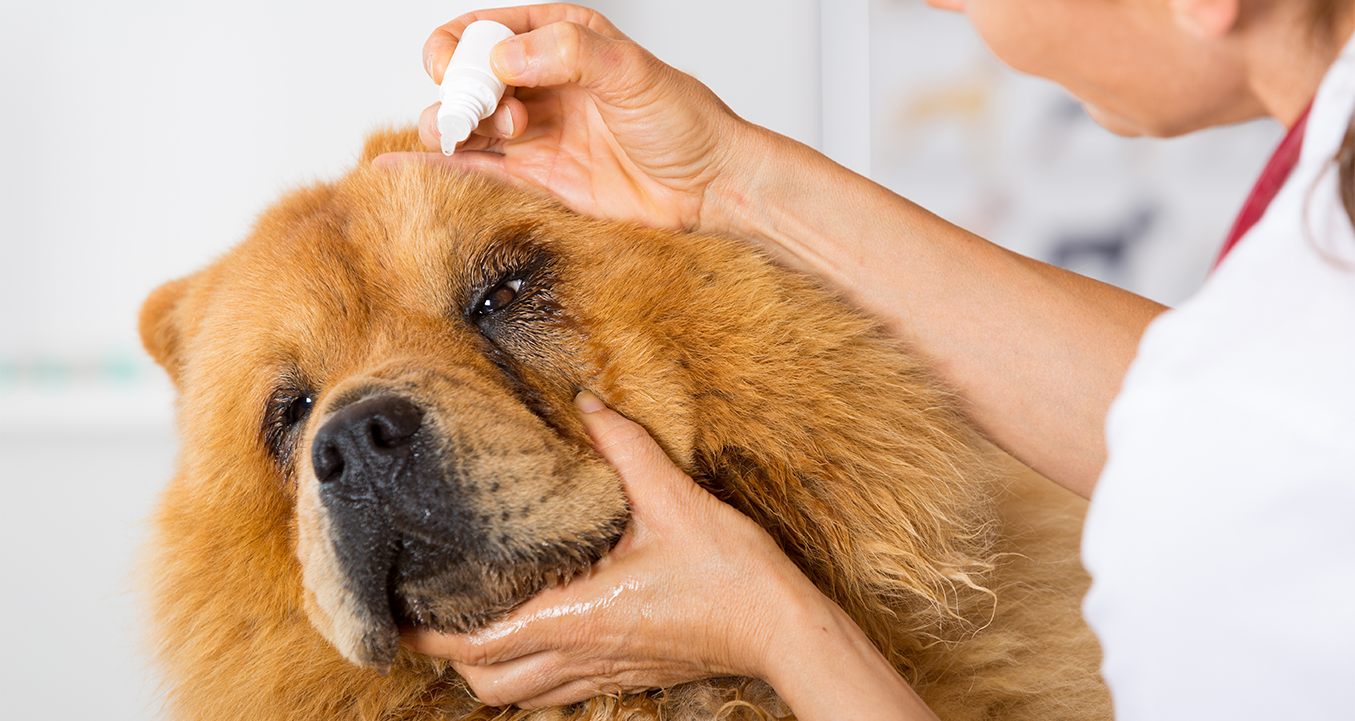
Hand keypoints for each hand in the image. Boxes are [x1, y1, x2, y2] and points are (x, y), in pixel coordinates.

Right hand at [394, 4, 755, 232]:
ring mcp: (533, 130)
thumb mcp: (633, 73)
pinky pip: (475, 169)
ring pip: (464, 122)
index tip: (469, 74)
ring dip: (451, 128)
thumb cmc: (684, 123)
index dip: (463, 48)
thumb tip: (503, 58)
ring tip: (477, 140)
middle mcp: (540, 82)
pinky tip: (395, 169)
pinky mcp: (534, 177)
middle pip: (465, 78)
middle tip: (489, 115)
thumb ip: (570, 54)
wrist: (709, 188)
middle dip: (460, 93)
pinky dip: (436, 169)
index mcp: (560, 39)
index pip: (486, 31)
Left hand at [401, 391, 815, 708]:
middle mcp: (581, 654)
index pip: (477, 643)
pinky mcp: (628, 676)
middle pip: (488, 682)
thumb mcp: (674, 500)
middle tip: (432, 615)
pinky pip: (559, 689)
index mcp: (576, 617)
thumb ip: (624, 448)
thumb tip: (587, 401)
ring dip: (490, 669)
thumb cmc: (729, 572)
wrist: (782, 627)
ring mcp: (605, 672)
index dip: (427, 637)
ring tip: (475, 626)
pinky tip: (539, 632)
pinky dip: (531, 671)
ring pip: (521, 694)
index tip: (393, 618)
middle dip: (450, 657)